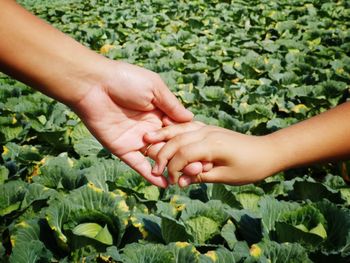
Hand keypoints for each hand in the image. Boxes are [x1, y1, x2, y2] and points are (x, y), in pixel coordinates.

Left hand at [72, 60, 192, 187]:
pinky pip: (137, 165)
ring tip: (184, 179)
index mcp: (159, 113)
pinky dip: (149, 175)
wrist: (94, 84)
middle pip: (170, 147)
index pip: (177, 131)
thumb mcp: (155, 88)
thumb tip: (192, 119)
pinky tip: (164, 184)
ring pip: (156, 158)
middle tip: (197, 169)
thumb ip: (172, 105)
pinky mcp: (122, 149)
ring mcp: (136, 140)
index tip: (204, 150)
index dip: (189, 140)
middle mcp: (150, 129)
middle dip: (183, 158)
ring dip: (170, 169)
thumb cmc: (125, 80)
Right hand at [144, 122, 278, 186]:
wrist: (267, 152)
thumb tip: (180, 181)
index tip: (172, 182)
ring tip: (148, 140)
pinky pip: (187, 127)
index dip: (173, 168)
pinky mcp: (209, 128)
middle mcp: (207, 132)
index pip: (182, 153)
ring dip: (163, 136)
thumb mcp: (225, 176)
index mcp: (212, 145)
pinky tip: (166, 133)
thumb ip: (201, 176)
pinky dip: (174, 130)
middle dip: (162, 153)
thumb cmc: (250, 168)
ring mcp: (208, 128)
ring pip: (179, 129)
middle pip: (177, 139)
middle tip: (153, 169)